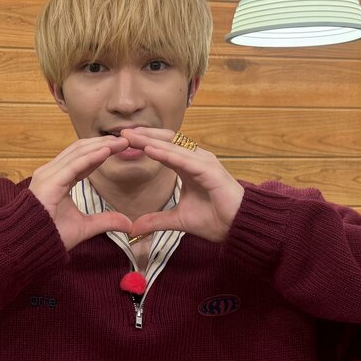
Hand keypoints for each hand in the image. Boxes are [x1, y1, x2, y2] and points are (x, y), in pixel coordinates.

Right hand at [29, 136, 134, 251]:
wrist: (29, 245)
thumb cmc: (50, 235)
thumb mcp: (85, 226)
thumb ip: (105, 221)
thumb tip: (128, 225)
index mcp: (57, 179)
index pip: (82, 158)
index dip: (101, 151)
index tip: (121, 148)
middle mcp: (51, 172)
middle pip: (80, 149)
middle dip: (103, 143)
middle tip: (125, 140)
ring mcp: (48, 175)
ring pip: (78, 152)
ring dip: (101, 145)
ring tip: (120, 143)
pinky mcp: (50, 181)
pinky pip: (73, 165)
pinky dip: (91, 157)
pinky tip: (107, 151)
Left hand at [120, 128, 243, 242]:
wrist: (239, 228)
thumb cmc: (216, 220)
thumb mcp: (178, 220)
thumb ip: (157, 220)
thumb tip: (134, 227)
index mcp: (189, 166)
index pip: (164, 148)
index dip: (145, 142)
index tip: (124, 139)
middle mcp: (197, 160)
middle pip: (167, 142)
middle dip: (144, 136)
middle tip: (122, 131)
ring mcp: (205, 163)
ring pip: (173, 148)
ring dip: (151, 141)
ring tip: (131, 136)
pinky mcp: (211, 171)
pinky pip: (185, 160)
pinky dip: (167, 155)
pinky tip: (150, 150)